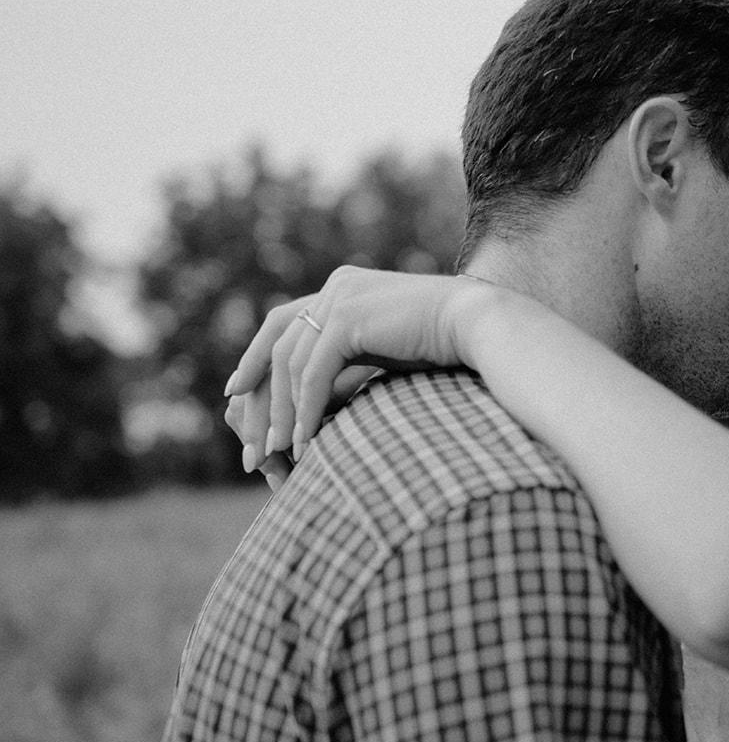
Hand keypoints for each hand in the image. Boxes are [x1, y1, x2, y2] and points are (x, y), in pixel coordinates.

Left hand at [223, 266, 501, 473]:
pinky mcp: (350, 316)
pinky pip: (312, 373)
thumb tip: (315, 397)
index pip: (282, 323)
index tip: (236, 394)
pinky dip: (304, 411)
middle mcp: (336, 286)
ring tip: (279, 455)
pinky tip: (305, 443)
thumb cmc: (446, 347)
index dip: (254, 358)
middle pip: (277, 345)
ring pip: (290, 363)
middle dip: (260, 399)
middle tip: (251, 446)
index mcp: (344, 287)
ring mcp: (341, 297)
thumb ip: (351, 360)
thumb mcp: (387, 351)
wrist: (480, 328)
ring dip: (282, 414)